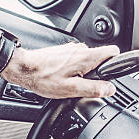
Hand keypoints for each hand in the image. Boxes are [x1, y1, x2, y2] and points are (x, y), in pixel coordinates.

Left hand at [1, 41, 119, 98]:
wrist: (23, 68)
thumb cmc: (43, 78)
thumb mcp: (71, 89)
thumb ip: (94, 89)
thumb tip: (110, 89)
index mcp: (86, 57)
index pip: (113, 52)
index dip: (116, 64)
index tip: (112, 75)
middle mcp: (80, 49)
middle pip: (100, 59)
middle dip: (96, 73)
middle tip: (84, 85)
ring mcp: (71, 49)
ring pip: (87, 60)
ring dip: (83, 72)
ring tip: (69, 83)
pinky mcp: (63, 52)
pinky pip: (76, 60)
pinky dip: (73, 69)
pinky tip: (62, 78)